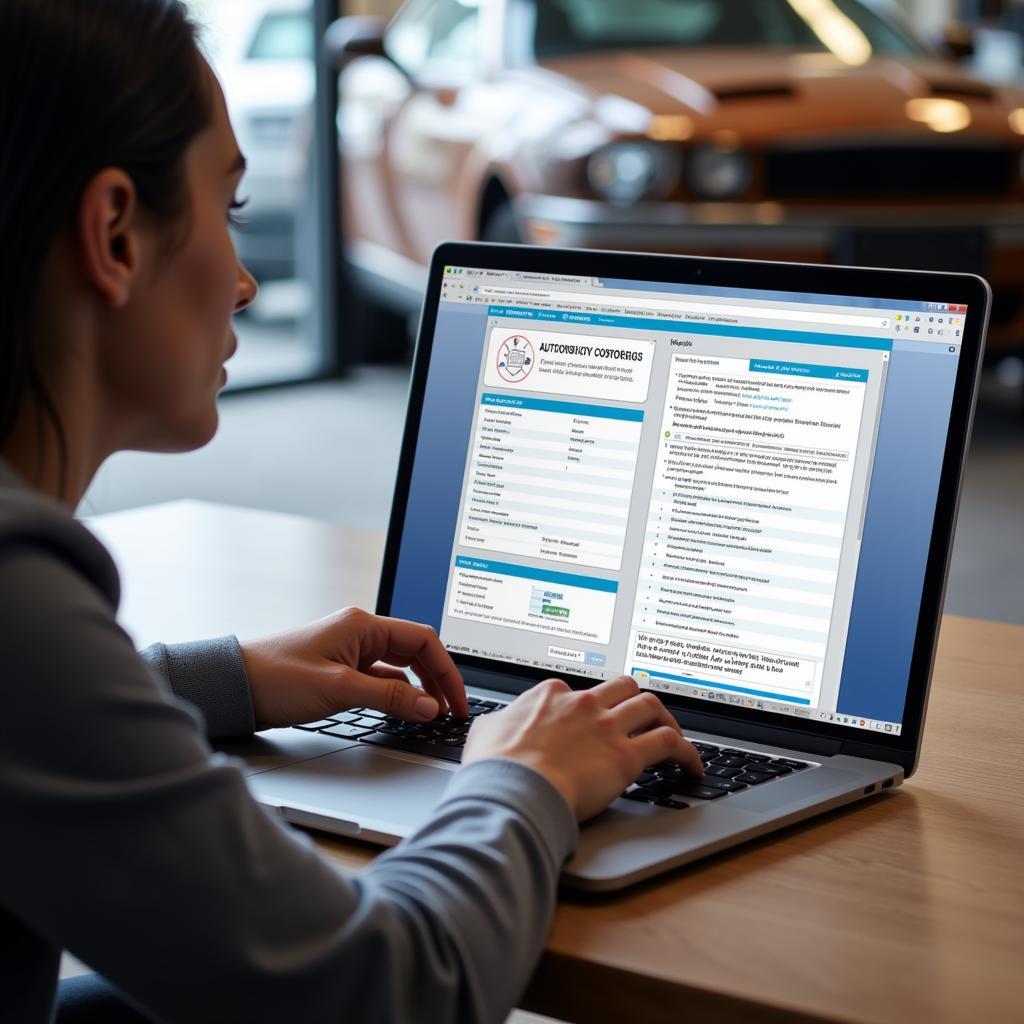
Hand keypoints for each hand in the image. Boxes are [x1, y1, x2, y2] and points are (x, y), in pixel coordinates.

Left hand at [239, 608, 466, 728]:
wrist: (232, 686)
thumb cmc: (275, 679)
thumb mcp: (337, 690)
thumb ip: (388, 698)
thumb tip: (429, 707)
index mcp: (363, 625)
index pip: (422, 640)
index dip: (446, 671)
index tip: (457, 700)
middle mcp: (360, 633)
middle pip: (415, 651)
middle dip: (437, 680)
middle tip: (450, 711)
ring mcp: (350, 651)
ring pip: (399, 667)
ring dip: (418, 689)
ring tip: (430, 715)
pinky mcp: (339, 669)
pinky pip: (380, 678)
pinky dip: (396, 694)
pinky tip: (402, 711)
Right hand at [463, 675, 701, 820]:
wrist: (511, 789)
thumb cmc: (496, 767)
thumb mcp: (484, 732)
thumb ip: (496, 723)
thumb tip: (494, 725)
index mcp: (551, 696)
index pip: (579, 692)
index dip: (590, 707)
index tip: (593, 721)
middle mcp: (583, 704)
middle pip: (623, 687)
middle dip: (635, 700)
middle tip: (642, 717)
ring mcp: (606, 727)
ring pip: (651, 705)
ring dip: (666, 719)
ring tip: (673, 736)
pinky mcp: (626, 756)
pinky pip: (669, 743)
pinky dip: (686, 751)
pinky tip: (690, 765)